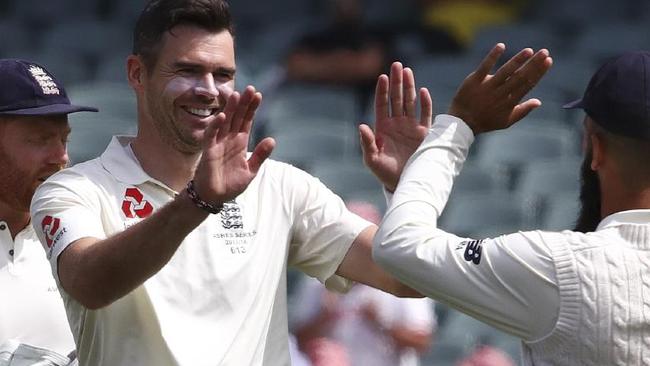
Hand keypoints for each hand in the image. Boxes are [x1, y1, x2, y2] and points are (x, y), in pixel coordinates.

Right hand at [193, 86, 274, 204]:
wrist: (215, 197)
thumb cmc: (231, 184)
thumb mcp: (251, 170)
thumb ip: (260, 155)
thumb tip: (272, 140)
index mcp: (240, 142)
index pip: (247, 121)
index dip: (252, 108)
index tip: (259, 95)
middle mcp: (229, 139)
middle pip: (237, 117)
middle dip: (244, 103)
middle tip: (251, 88)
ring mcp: (218, 143)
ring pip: (225, 122)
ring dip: (231, 109)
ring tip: (237, 95)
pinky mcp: (209, 151)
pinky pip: (211, 135)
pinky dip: (216, 125)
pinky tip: (223, 116)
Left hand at [360, 62, 432, 191]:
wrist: (404, 183)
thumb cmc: (384, 173)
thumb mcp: (372, 159)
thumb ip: (367, 143)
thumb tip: (362, 126)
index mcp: (383, 128)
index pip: (382, 104)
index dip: (382, 91)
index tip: (382, 76)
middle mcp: (397, 124)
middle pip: (396, 98)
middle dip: (396, 82)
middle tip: (396, 64)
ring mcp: (411, 127)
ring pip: (410, 102)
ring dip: (409, 87)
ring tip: (407, 71)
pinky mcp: (424, 134)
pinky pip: (426, 115)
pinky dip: (425, 103)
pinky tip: (423, 91)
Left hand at [448, 43, 552, 134]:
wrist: (462, 123)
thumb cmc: (486, 121)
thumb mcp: (506, 121)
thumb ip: (523, 111)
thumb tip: (539, 101)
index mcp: (510, 102)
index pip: (527, 84)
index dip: (538, 72)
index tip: (548, 61)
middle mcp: (500, 94)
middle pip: (520, 76)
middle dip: (533, 64)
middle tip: (545, 52)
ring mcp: (487, 87)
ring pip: (505, 72)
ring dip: (518, 60)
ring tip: (529, 50)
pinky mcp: (474, 81)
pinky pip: (484, 67)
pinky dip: (493, 56)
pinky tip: (501, 46)